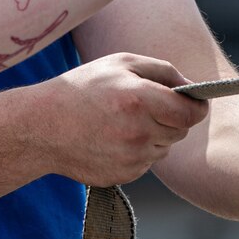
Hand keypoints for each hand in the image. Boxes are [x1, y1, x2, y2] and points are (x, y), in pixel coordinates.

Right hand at [41, 53, 208, 186]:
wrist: (40, 127)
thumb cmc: (82, 89)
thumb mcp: (121, 63)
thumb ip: (164, 71)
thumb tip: (192, 89)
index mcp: (141, 100)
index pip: (191, 113)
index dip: (197, 106)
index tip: (194, 102)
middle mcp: (139, 133)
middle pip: (180, 131)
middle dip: (172, 118)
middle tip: (146, 106)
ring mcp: (131, 158)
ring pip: (164, 148)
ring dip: (154, 135)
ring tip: (123, 121)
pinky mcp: (123, 176)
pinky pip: (146, 163)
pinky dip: (138, 151)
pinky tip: (113, 138)